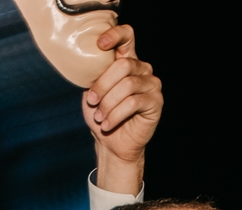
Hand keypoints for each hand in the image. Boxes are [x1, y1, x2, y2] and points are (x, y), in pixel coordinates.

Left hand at [84, 25, 161, 194]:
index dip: (115, 35)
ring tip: (99, 117)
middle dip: (103, 85)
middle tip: (92, 101)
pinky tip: (107, 124)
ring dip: (108, 103)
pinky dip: (116, 115)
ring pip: (127, 85)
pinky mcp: (156, 102)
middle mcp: (142, 69)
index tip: (99, 44)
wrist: (112, 143)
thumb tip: (85, 62)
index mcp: (127, 60)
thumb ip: (94, 75)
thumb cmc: (101, 115)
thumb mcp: (92, 91)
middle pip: (123, 65)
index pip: (127, 37)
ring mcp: (152, 84)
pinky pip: (133, 103)